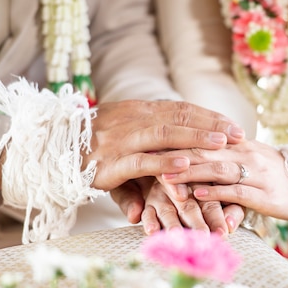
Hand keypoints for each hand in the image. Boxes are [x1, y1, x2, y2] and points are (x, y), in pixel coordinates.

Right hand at [82, 100, 244, 191]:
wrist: (50, 154)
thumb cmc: (92, 150)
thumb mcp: (122, 145)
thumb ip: (148, 155)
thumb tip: (167, 179)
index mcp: (137, 111)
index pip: (179, 108)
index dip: (207, 116)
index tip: (232, 125)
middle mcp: (131, 120)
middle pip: (178, 117)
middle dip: (210, 125)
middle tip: (238, 134)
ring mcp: (121, 140)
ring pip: (164, 135)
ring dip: (194, 138)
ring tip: (220, 144)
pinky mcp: (111, 163)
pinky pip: (142, 161)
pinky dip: (165, 163)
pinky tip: (186, 166)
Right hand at [111, 177, 244, 235]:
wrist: (168, 173)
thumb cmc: (207, 189)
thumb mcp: (223, 196)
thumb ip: (231, 210)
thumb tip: (231, 226)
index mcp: (203, 183)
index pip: (210, 203)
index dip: (216, 218)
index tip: (223, 234)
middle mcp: (181, 187)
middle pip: (190, 207)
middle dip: (196, 223)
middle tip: (202, 237)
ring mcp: (162, 194)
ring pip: (168, 210)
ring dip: (172, 224)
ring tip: (177, 236)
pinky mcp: (147, 201)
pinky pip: (147, 211)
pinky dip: (149, 221)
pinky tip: (151, 231)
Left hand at [161, 139, 287, 221]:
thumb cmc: (276, 176)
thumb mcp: (250, 160)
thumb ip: (225, 157)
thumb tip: (194, 155)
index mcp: (240, 145)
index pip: (204, 139)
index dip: (177, 141)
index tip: (152, 142)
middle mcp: (246, 155)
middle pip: (206, 151)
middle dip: (176, 155)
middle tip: (149, 158)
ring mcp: (256, 174)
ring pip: (219, 169)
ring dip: (191, 173)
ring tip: (167, 177)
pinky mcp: (265, 194)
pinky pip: (238, 191)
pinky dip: (216, 192)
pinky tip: (198, 194)